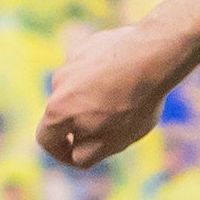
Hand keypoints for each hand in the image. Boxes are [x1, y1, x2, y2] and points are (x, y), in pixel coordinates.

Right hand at [37, 22, 184, 170]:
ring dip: (94, 97)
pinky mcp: (90, 45)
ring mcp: (73, 61)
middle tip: (113, 127)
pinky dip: (104, 76)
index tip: (80, 155)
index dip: (62, 154)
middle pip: (63, 113)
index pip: (45, 140)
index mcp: (57, 111)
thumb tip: (74, 154)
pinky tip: (129, 78)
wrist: (154, 56)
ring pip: (79, 88)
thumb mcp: (112, 142)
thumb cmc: (133, 103)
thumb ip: (86, 155)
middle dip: (82, 123)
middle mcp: (58, 84)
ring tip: (126, 99)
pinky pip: (92, 67)